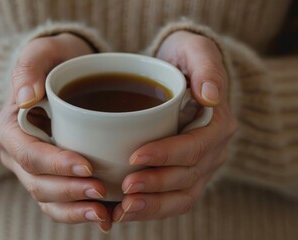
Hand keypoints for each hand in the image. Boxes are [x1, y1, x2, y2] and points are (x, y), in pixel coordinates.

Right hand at [0, 33, 112, 231]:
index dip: (56, 164)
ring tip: (105, 213)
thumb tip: (25, 97)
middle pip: (38, 183)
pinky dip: (79, 212)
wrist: (69, 74)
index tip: (87, 166)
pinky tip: (106, 215)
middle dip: (69, 192)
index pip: (28, 154)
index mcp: (9, 129)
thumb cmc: (57, 62)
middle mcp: (18, 154)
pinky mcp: (54, 176)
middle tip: (101, 190)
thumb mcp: (43, 51)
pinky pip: (61, 202)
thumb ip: (30, 66)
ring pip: (48, 199)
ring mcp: (35, 169)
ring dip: (75, 209)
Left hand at [113, 31, 236, 221]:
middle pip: (188, 176)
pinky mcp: (184, 174)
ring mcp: (200, 166)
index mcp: (217, 124)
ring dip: (153, 205)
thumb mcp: (196, 50)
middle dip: (156, 185)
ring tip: (124, 208)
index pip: (195, 146)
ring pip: (182, 196)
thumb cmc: (184, 59)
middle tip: (125, 187)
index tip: (135, 155)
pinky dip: (151, 208)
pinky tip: (126, 209)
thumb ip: (206, 67)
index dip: (167, 155)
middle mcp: (213, 150)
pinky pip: (173, 199)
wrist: (177, 72)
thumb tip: (211, 95)